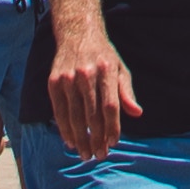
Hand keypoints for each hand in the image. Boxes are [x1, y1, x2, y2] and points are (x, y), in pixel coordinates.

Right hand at [46, 26, 138, 159]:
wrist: (77, 33)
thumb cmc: (103, 56)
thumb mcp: (120, 68)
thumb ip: (126, 92)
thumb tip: (136, 113)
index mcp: (107, 70)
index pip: (110, 106)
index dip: (112, 127)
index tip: (114, 143)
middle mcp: (86, 74)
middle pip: (92, 115)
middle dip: (96, 138)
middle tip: (100, 155)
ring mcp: (68, 78)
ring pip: (74, 117)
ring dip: (81, 139)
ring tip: (86, 154)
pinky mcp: (53, 82)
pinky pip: (59, 112)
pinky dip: (64, 129)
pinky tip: (70, 141)